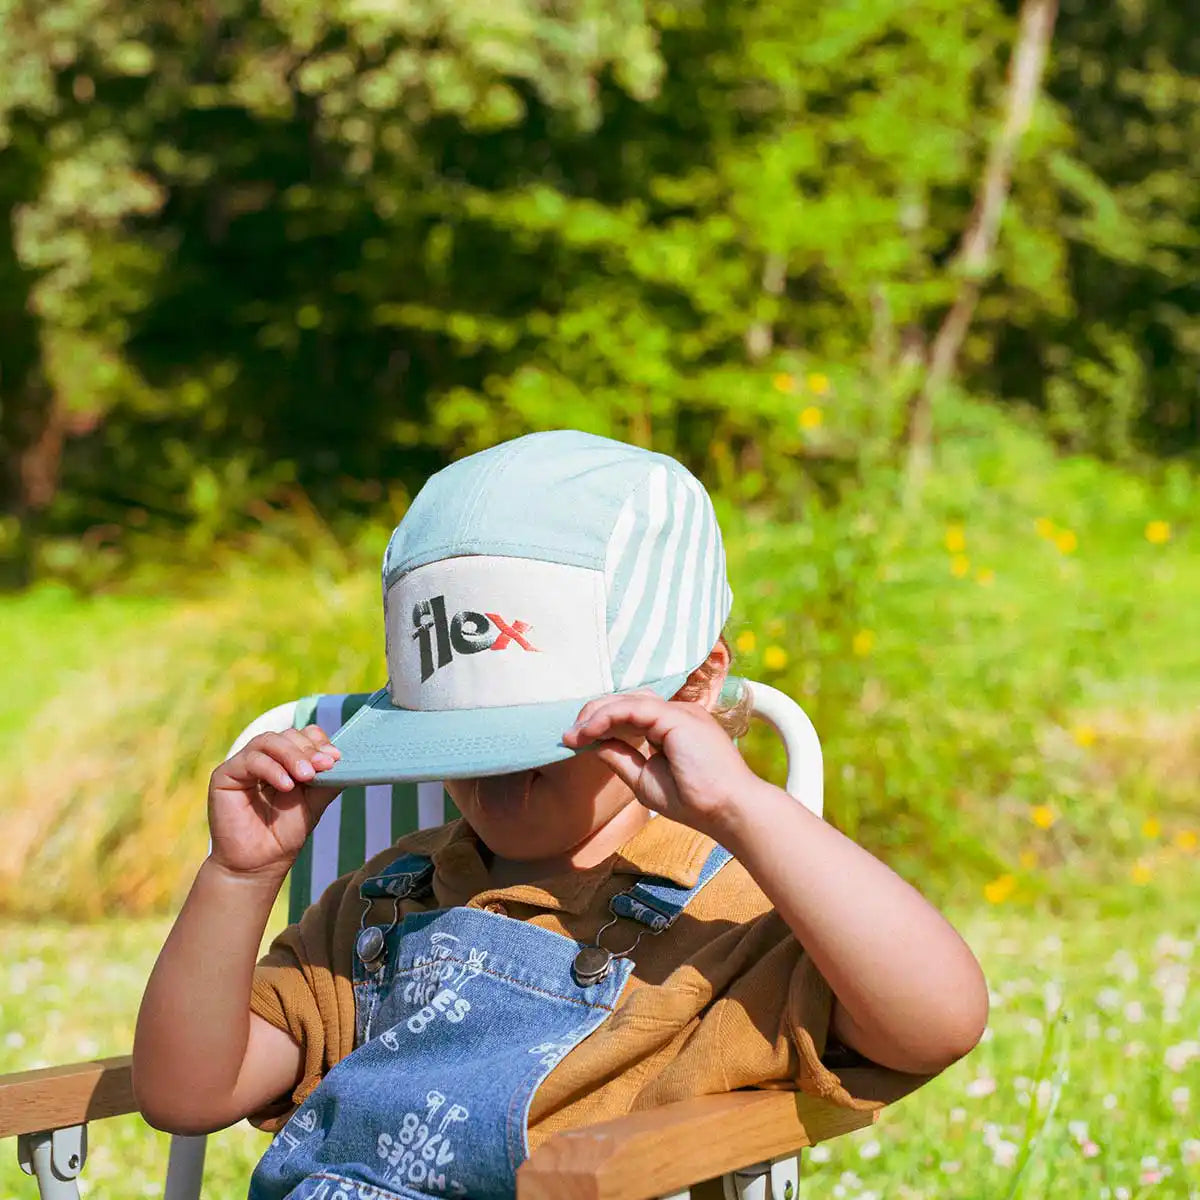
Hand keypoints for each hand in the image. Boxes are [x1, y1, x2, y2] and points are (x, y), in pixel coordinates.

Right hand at [207, 726, 341, 878]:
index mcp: (286, 761)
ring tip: (307, 776)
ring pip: (269, 741)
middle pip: (288, 735)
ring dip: (292, 755)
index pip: (303, 736)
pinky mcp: (225, 774)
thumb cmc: (284, 835)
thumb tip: (346, 761)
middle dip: (309, 749)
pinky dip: (272, 768)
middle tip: (324, 765)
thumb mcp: (313, 803)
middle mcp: (265, 758)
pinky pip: (251, 760)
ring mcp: (244, 764)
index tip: (335, 758)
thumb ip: (327, 781)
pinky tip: (286, 785)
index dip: (319, 742)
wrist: (258, 865)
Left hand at [562, 692, 761, 836]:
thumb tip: (593, 744)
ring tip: (574, 734)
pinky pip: (633, 708)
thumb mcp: (645, 779)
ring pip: (628, 700)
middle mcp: (678, 713)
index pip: (632, 711)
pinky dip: (607, 717)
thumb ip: (621, 757)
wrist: (727, 811)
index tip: (574, 740)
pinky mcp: (677, 717)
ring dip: (596, 714)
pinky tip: (588, 733)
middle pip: (628, 700)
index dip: (602, 721)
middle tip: (569, 735)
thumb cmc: (694, 801)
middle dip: (594, 714)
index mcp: (674, 726)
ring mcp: (680, 712)